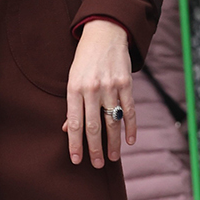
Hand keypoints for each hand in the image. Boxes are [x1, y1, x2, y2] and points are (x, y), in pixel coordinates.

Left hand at [64, 19, 135, 167]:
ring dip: (114, 143)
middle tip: (97, 165)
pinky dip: (131, 127)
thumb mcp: (72, 79)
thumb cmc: (84, 60)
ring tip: (113, 158)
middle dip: (95, 149)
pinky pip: (129, 110)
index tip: (77, 160)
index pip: (75, 123)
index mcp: (74, 89)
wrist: (105, 33)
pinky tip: (130, 141)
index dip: (75, 144)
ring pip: (112, 122)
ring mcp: (110, 87)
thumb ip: (72, 105)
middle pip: (94, 126)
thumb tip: (68, 130)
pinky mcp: (126, 84)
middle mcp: (92, 89)